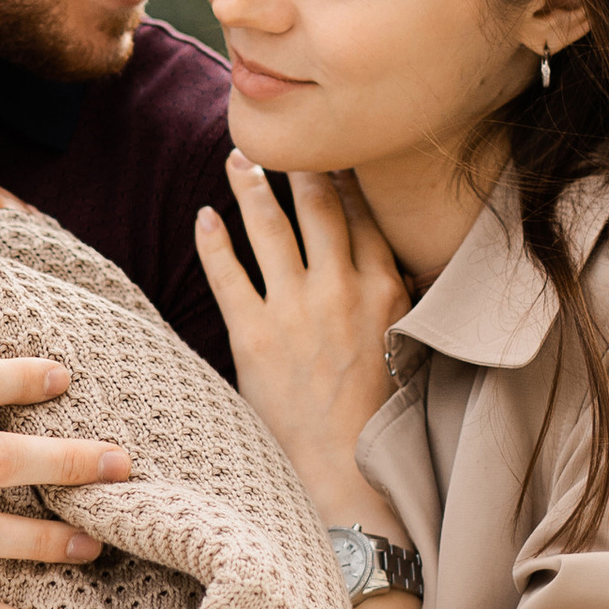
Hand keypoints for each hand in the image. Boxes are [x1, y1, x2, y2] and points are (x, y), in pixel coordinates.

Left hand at [195, 156, 410, 522]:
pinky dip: (213, 240)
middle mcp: (341, 289)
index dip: (343, 177)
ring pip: (270, 227)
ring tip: (237, 160)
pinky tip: (204, 217)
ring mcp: (295, 310)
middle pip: (317, 205)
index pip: (362, 215)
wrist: (347, 470)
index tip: (329, 152)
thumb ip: (393, 297)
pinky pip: (227, 274)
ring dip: (251, 186)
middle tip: (278, 138)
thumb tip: (392, 263)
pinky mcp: (254, 336)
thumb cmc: (377, 414)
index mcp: (384, 289)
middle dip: (297, 164)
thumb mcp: (404, 344)